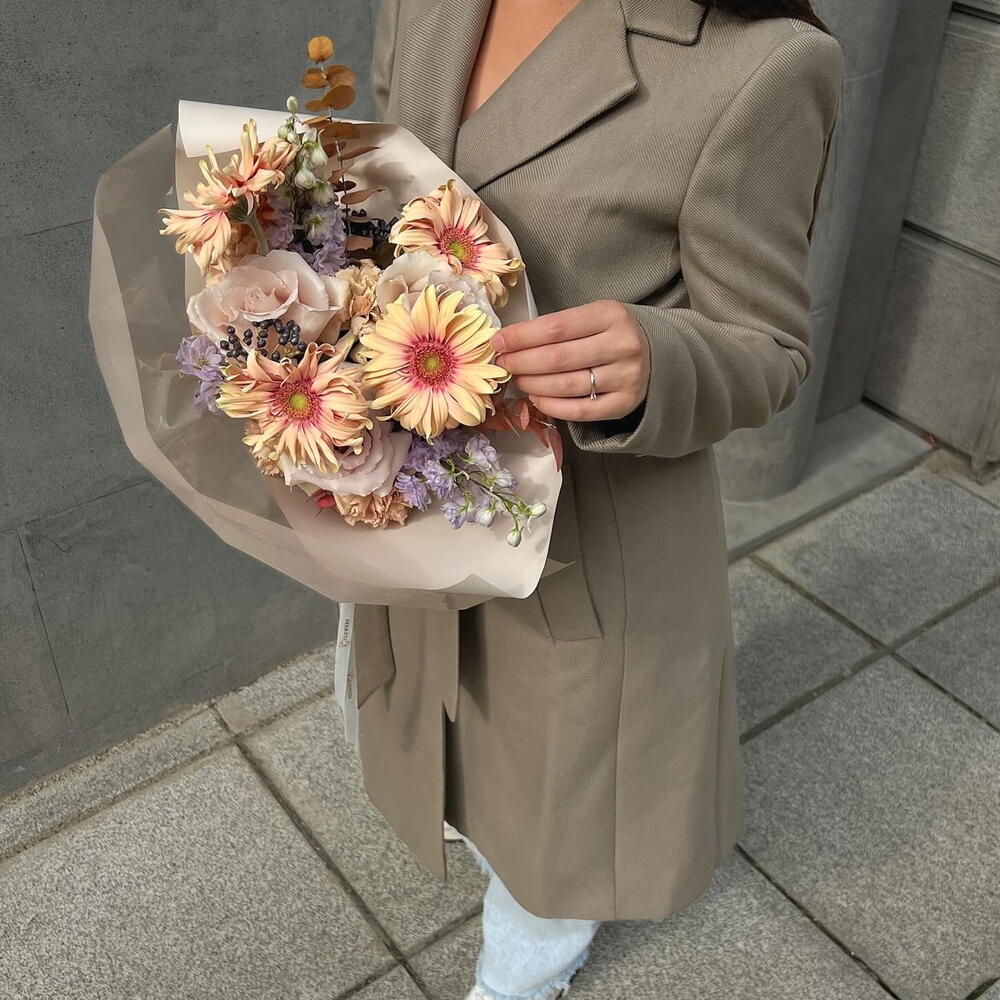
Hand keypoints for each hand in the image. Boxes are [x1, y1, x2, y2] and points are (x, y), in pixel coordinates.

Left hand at [490, 300, 649, 421]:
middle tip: (504, 364)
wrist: (656, 355)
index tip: (498, 342)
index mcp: (610, 315)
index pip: (556, 327)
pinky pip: (580, 411)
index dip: (521, 337)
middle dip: (522, 362)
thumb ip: (559, 327)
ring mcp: (626, 377)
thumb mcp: (593, 316)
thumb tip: (510, 342)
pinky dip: (552, 407)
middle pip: (558, 358)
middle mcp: (622, 345)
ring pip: (566, 385)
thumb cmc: (612, 333)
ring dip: (533, 385)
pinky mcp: (625, 403)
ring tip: (519, 380)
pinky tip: (537, 399)